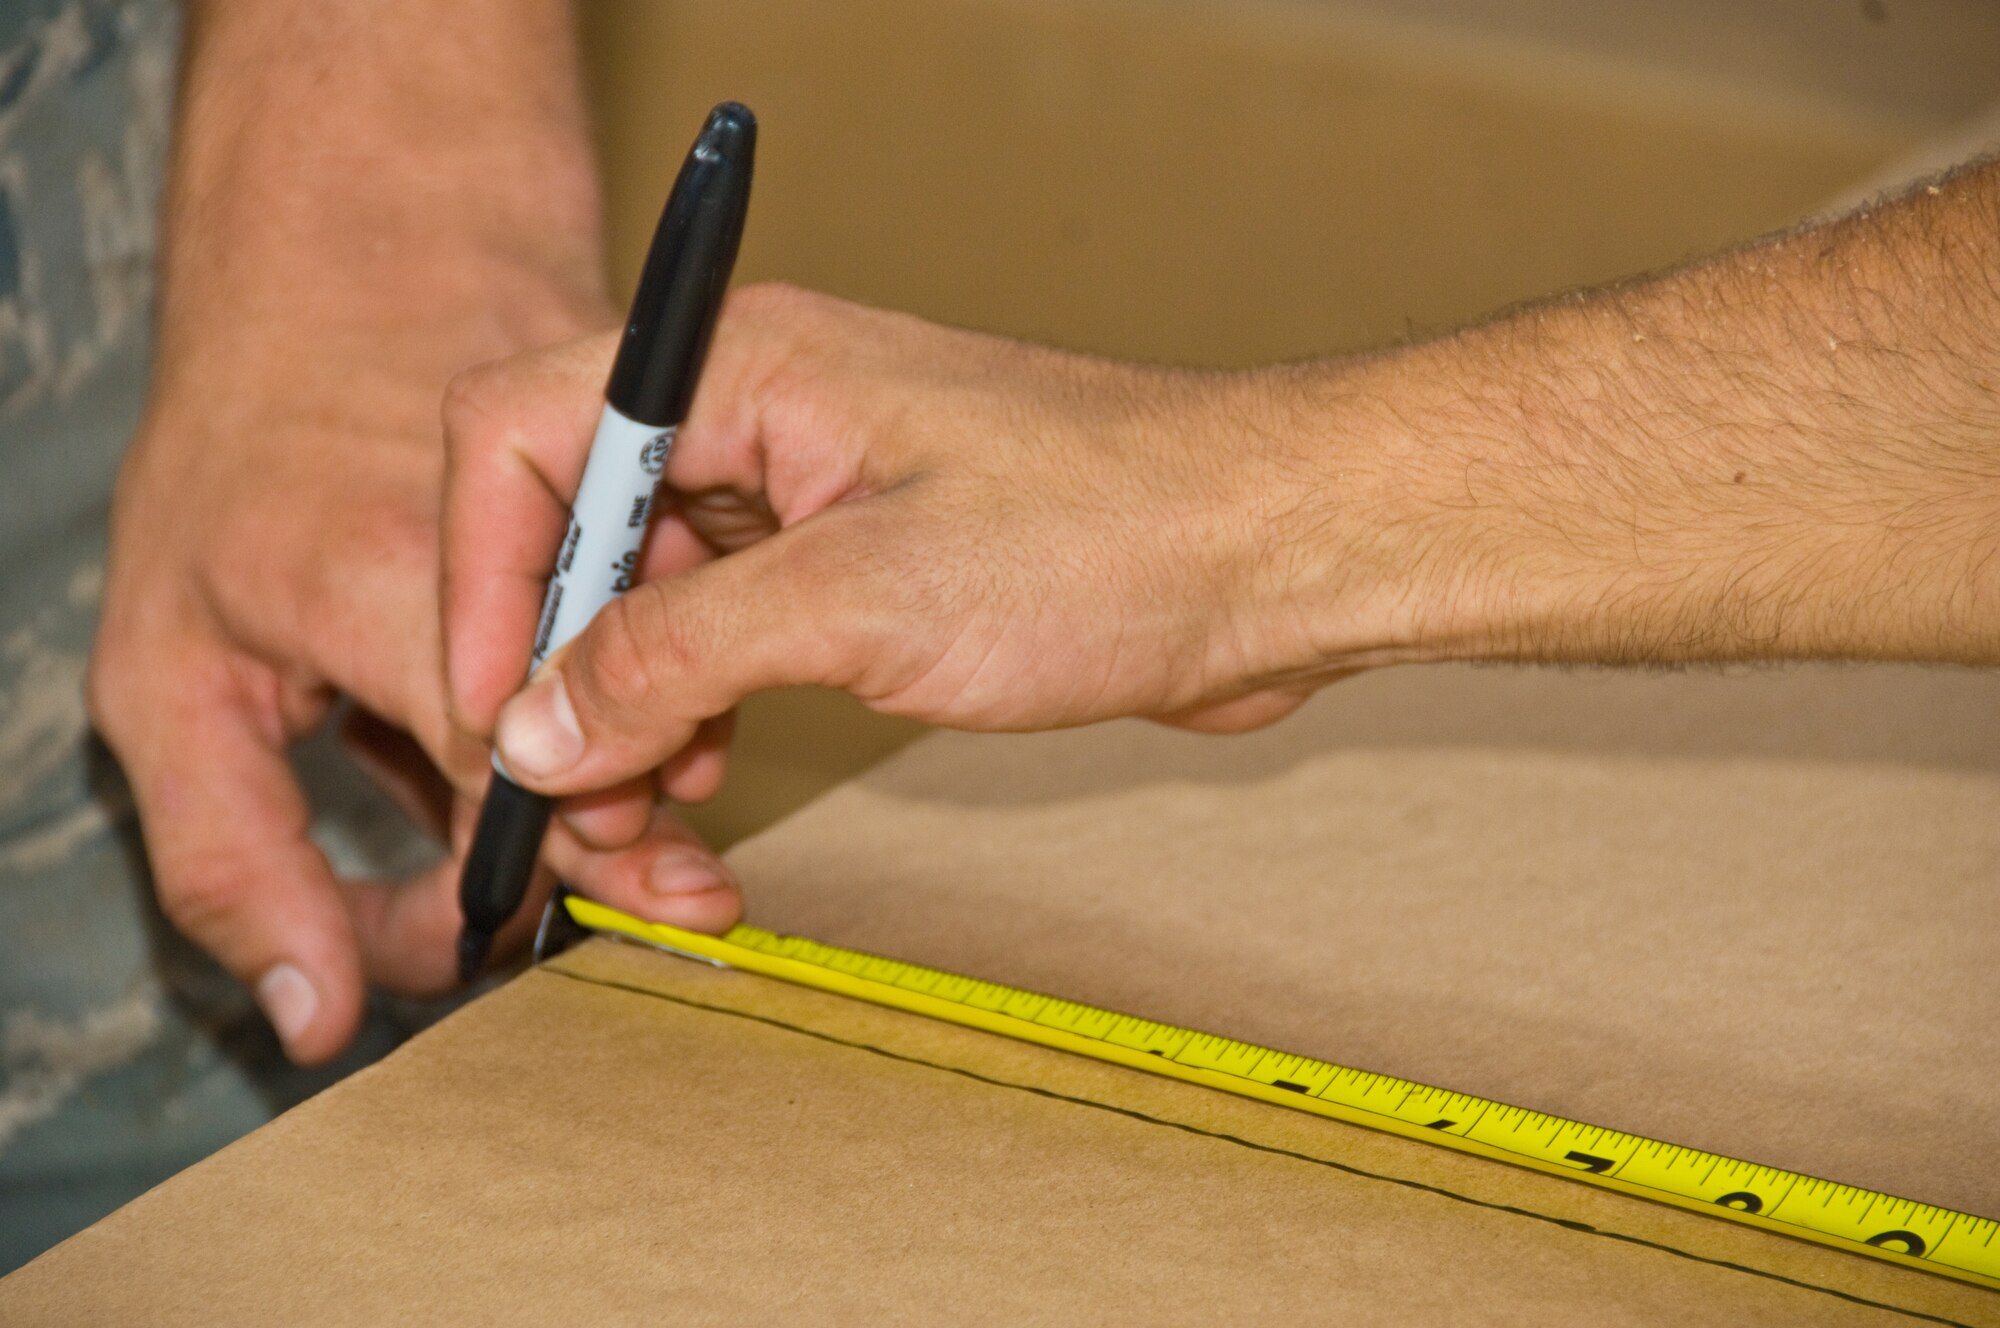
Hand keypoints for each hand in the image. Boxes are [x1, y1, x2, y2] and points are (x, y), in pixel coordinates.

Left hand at [88, 259, 744, 1063]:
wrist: (355, 257)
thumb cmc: (240, 469)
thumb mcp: (163, 676)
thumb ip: (233, 862)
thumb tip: (315, 1015)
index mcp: (385, 585)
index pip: (502, 771)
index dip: (530, 869)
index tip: (527, 924)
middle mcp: (516, 543)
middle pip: (608, 731)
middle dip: (615, 828)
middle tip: (633, 880)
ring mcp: (609, 497)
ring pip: (664, 672)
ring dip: (644, 748)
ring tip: (614, 775)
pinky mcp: (663, 485)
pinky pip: (683, 611)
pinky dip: (658, 672)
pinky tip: (608, 690)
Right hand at [441, 285, 1382, 808]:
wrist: (1268, 557)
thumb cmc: (1109, 535)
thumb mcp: (861, 600)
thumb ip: (672, 653)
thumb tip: (530, 721)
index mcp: (741, 368)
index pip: (521, 438)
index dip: (478, 577)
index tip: (490, 707)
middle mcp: (759, 417)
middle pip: (573, 539)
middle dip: (557, 681)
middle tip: (580, 810)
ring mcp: (806, 493)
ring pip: (644, 608)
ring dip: (623, 723)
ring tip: (653, 830)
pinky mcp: (854, 566)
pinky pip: (722, 642)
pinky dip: (693, 720)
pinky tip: (703, 791)